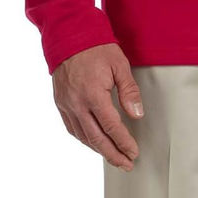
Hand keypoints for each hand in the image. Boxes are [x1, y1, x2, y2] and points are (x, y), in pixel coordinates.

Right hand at [52, 43, 144, 170]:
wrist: (68, 34)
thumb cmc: (96, 46)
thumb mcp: (119, 64)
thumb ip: (129, 91)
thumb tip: (137, 115)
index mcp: (94, 94)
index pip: (111, 127)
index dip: (124, 142)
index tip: (134, 152)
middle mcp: (77, 103)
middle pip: (96, 139)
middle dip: (113, 154)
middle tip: (126, 164)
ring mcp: (66, 104)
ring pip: (83, 136)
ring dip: (99, 150)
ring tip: (113, 156)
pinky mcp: (60, 102)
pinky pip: (71, 128)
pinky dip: (84, 139)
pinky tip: (93, 141)